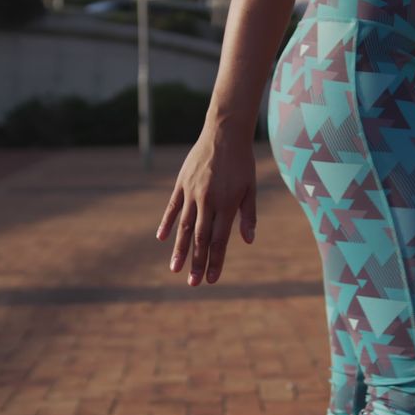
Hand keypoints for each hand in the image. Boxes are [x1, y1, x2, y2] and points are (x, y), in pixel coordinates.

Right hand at [156, 126, 256, 285]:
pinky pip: (173, 207)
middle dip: (197, 262)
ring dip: (180, 249)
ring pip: (184, 227)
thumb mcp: (250, 188)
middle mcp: (208, 201)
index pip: (219, 240)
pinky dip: (167, 223)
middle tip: (193, 283)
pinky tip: (163, 239)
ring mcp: (192, 192)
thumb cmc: (242, 162)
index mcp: (226, 204)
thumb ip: (249, 215)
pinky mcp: (182, 183)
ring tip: (175, 269)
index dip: (215, 261)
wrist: (225, 132)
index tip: (211, 279)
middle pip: (201, 238)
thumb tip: (248, 241)